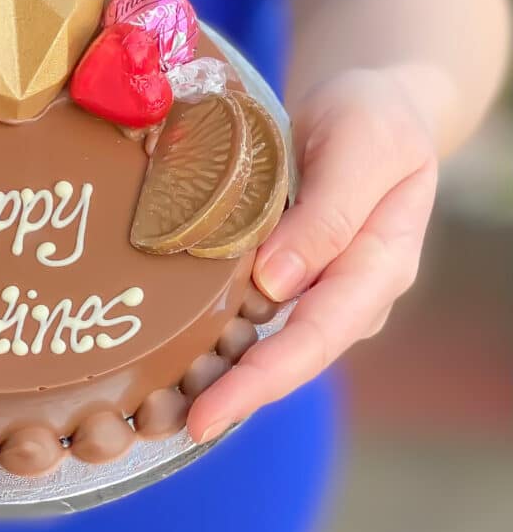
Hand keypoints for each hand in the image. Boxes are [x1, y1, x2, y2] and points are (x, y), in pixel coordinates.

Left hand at [187, 67, 438, 441]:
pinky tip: (170, 347)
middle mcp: (348, 292)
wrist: (374, 107)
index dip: (262, 381)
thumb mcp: (364, 147)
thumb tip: (276, 286)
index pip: (317, 337)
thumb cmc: (374, 118)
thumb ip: (329, 215)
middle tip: (164, 424)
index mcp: (378, 267)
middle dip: (230, 393)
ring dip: (215, 371)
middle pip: (286, 356)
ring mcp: (317, 286)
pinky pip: (249, 311)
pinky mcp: (287, 273)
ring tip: (154, 400)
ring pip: (263, 342)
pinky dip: (213, 331)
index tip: (207, 414)